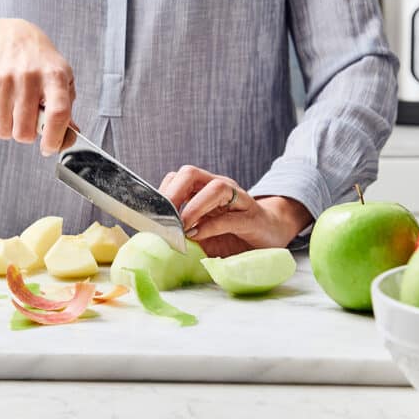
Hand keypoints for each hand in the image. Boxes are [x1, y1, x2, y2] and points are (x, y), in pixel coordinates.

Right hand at [0, 19, 75, 155]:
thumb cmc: (44, 63)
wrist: (18, 37)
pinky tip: (7, 110)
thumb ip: (66, 109)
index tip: (50, 148)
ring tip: (18, 115)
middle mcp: (31, 76)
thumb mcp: (63, 80)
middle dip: (29, 136)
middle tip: (31, 125)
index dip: (54, 138)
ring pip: (5, 129)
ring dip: (12, 130)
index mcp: (56, 77)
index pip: (57, 114)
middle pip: (25, 129)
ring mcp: (8, 78)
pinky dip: (0, 122)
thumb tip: (69, 138)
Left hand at [159, 165, 311, 256]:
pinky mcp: (252, 217)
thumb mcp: (203, 233)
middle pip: (192, 173)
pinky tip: (198, 236)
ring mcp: (238, 199)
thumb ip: (183, 233)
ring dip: (194, 207)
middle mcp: (220, 187)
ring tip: (182, 227)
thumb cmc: (233, 234)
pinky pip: (231, 215)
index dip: (160, 192)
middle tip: (162, 216)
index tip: (147, 214)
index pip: (177, 178)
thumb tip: (151, 244)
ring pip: (216, 187)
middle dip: (173, 193)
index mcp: (204, 188)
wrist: (271, 234)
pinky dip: (211, 225)